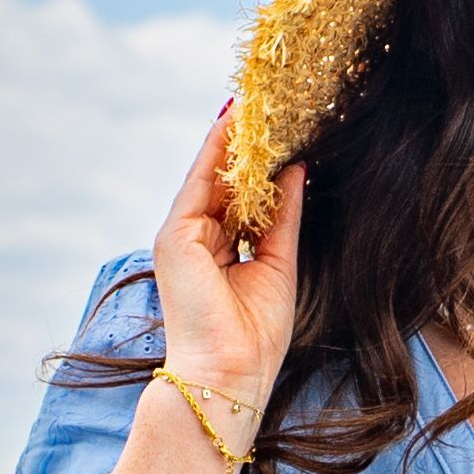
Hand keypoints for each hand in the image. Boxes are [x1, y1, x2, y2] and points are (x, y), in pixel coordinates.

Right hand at [155, 104, 304, 404]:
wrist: (229, 372)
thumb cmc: (256, 334)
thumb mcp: (278, 262)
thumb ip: (284, 216)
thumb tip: (298, 169)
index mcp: (219, 252)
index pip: (239, 198)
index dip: (258, 165)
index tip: (279, 131)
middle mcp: (196, 240)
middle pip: (224, 182)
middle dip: (246, 145)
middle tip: (270, 104)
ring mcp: (181, 236)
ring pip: (212, 176)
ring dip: (233, 139)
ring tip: (256, 101)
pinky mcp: (176, 236)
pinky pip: (201, 182)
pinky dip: (218, 150)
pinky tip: (237, 122)